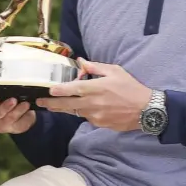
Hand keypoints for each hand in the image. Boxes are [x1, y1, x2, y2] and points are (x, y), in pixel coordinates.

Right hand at [0, 81, 35, 133]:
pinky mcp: (14, 128)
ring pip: (8, 119)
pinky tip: (29, 109)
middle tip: (12, 100)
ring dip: (17, 110)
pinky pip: (20, 124)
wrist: (9, 111)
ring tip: (24, 103)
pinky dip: (25, 116)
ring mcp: (1, 126)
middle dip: (4, 108)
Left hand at [36, 58, 150, 131]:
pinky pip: (86, 117)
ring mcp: (96, 116)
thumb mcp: (115, 71)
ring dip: (65, 108)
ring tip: (54, 106)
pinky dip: (82, 112)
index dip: (58, 91)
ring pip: (75, 112)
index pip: (72, 89)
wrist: (146, 110)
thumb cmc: (131, 88)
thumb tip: (81, 62)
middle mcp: (93, 103)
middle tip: (40, 103)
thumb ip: (95, 67)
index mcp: (96, 88)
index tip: (48, 91)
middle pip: (67, 105)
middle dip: (52, 104)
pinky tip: (82, 108)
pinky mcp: (100, 124)